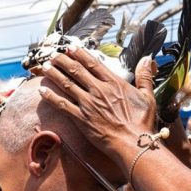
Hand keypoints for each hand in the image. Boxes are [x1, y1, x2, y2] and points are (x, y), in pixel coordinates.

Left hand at [39, 47, 156, 166]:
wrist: (133, 144)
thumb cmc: (142, 123)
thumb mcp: (148, 97)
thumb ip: (145, 76)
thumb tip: (147, 59)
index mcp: (114, 83)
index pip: (93, 63)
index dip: (80, 53)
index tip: (71, 47)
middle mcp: (98, 90)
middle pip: (76, 70)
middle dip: (63, 60)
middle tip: (54, 54)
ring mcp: (88, 104)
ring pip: (66, 84)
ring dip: (54, 74)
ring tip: (45, 66)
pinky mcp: (81, 119)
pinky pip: (62, 105)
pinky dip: (51, 96)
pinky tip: (42, 90)